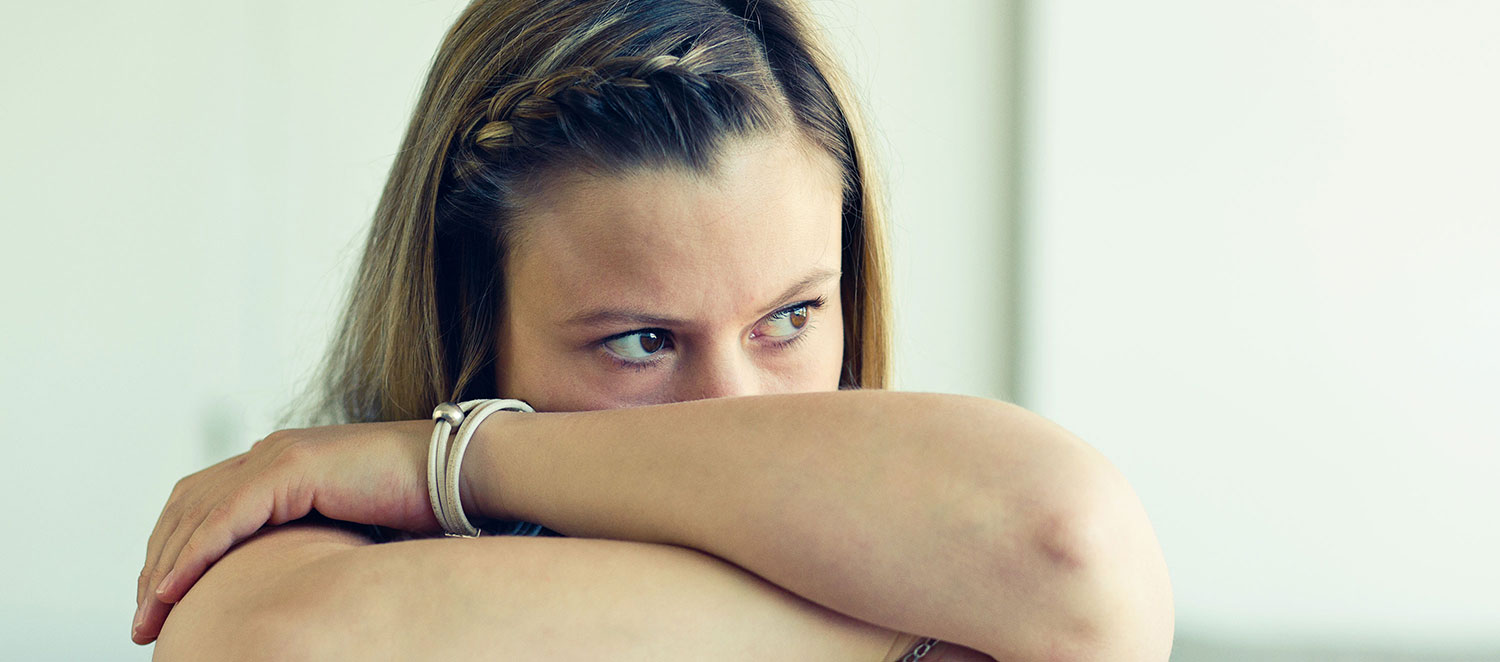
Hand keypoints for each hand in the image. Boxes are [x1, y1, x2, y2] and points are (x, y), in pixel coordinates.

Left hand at [132, 419, 438, 644]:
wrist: (463, 471)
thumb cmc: (424, 504)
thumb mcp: (351, 530)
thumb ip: (314, 544)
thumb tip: (295, 589)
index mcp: (284, 463)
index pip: (205, 503)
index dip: (174, 551)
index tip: (160, 602)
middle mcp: (273, 452)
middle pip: (187, 507)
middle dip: (155, 565)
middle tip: (143, 621)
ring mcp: (280, 455)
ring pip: (196, 512)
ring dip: (163, 567)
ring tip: (148, 615)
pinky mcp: (293, 467)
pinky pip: (225, 515)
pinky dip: (193, 554)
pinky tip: (173, 589)